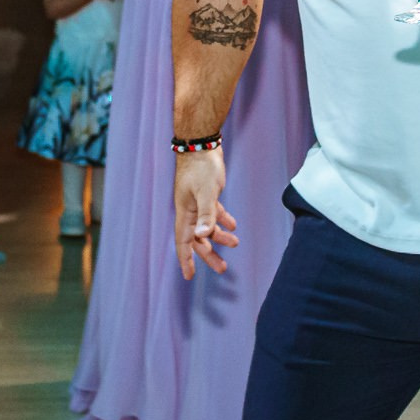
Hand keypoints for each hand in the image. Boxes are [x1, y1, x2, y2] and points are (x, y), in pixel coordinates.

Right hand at [172, 147, 238, 279]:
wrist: (200, 143)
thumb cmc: (201, 166)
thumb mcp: (206, 192)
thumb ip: (207, 214)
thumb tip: (203, 235)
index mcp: (185, 213)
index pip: (184, 242)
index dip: (186, 260)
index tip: (189, 276)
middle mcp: (189, 210)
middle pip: (198, 239)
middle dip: (209, 254)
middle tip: (222, 268)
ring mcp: (197, 202)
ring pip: (207, 226)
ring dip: (219, 237)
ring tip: (235, 243)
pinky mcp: (205, 193)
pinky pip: (213, 213)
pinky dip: (222, 220)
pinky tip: (233, 226)